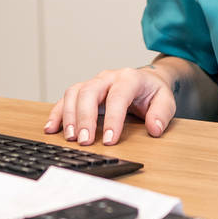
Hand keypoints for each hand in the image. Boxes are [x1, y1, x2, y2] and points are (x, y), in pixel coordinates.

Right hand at [44, 66, 175, 146]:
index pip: (118, 96)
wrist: (146, 80)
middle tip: (85, 141)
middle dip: (85, 117)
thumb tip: (154, 128)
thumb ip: (161, 114)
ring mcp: (93, 82)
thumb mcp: (166, 101)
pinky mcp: (83, 91)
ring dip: (69, 115)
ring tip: (70, 137)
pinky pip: (66, 99)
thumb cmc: (153, 92)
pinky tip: (51, 128)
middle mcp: (108, 77)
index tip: (111, 141)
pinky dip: (57, 113)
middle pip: (90, 91)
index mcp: (129, 78)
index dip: (113, 119)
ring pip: (74, 93)